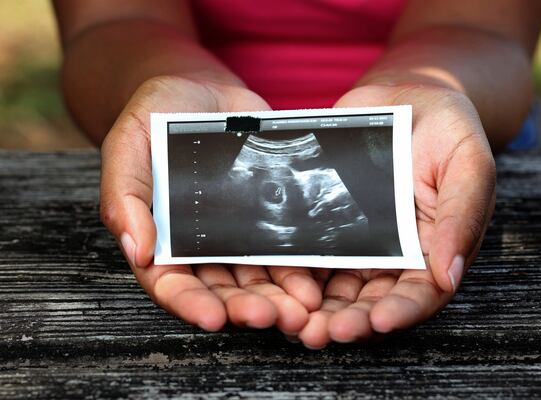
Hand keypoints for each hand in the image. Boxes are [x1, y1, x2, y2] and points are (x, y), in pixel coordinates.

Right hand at [100, 76, 322, 332]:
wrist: (201, 89)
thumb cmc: (154, 116)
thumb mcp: (127, 147)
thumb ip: (125, 197)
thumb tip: (138, 250)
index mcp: (162, 239)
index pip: (172, 284)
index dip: (190, 304)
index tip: (213, 319)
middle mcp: (202, 245)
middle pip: (223, 289)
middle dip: (246, 307)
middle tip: (272, 318)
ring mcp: (238, 233)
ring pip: (259, 277)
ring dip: (280, 297)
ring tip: (302, 310)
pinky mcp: (269, 216)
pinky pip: (285, 248)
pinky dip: (300, 268)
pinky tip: (315, 281)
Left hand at [296, 84, 495, 347]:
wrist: (405, 97)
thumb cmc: (448, 130)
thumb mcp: (468, 164)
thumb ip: (461, 216)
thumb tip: (451, 274)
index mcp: (433, 249)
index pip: (420, 293)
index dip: (401, 312)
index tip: (378, 321)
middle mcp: (394, 255)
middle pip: (371, 301)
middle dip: (349, 321)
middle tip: (323, 333)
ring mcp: (358, 243)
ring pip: (335, 288)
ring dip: (316, 310)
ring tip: (295, 323)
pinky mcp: (326, 225)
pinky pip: (309, 254)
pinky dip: (294, 275)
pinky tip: (276, 286)